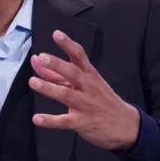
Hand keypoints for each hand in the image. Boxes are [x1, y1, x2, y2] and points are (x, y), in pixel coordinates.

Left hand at [29, 30, 139, 150]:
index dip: (68, 45)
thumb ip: (56, 74)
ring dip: (49, 88)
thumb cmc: (100, 100)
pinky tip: (36, 119)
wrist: (126, 126)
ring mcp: (85, 105)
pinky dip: (50, 120)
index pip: (79, 56)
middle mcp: (87, 87)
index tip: (56, 34)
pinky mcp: (81, 122)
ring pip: (66, 95)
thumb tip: (35, 60)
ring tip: (32, 82)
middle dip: (57, 65)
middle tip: (42, 57)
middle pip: (73, 73)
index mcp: (89, 75)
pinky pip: (64, 121)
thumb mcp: (84, 84)